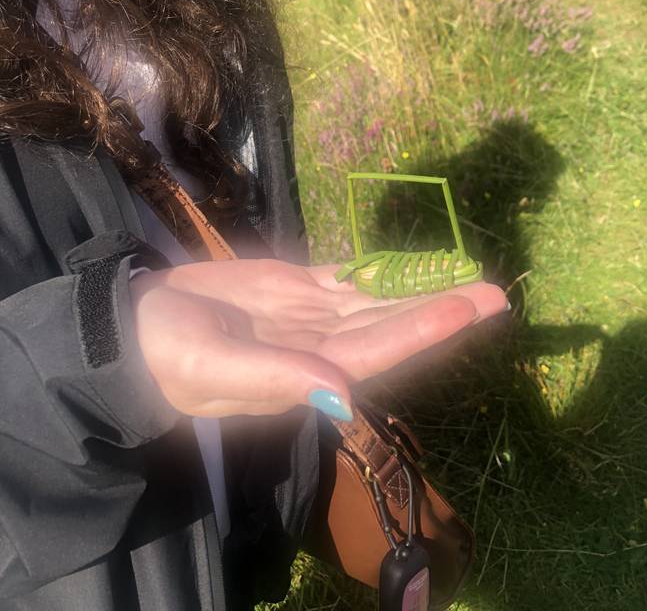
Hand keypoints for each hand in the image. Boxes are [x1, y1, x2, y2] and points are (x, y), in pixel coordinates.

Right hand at [130, 258, 507, 420]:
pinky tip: (409, 265)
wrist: (133, 328)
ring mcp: (308, 314)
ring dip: (420, 286)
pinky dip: (379, 271)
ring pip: (376, 298)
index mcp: (306, 370)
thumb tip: (342, 398)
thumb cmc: (166, 352)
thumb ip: (280, 379)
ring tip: (466, 274)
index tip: (470, 305)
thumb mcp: (215, 366)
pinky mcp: (291, 288)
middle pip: (391, 322)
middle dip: (442, 307)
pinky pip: (346, 278)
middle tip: (496, 291)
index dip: (426, 326)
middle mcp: (319, 344)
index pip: (379, 347)